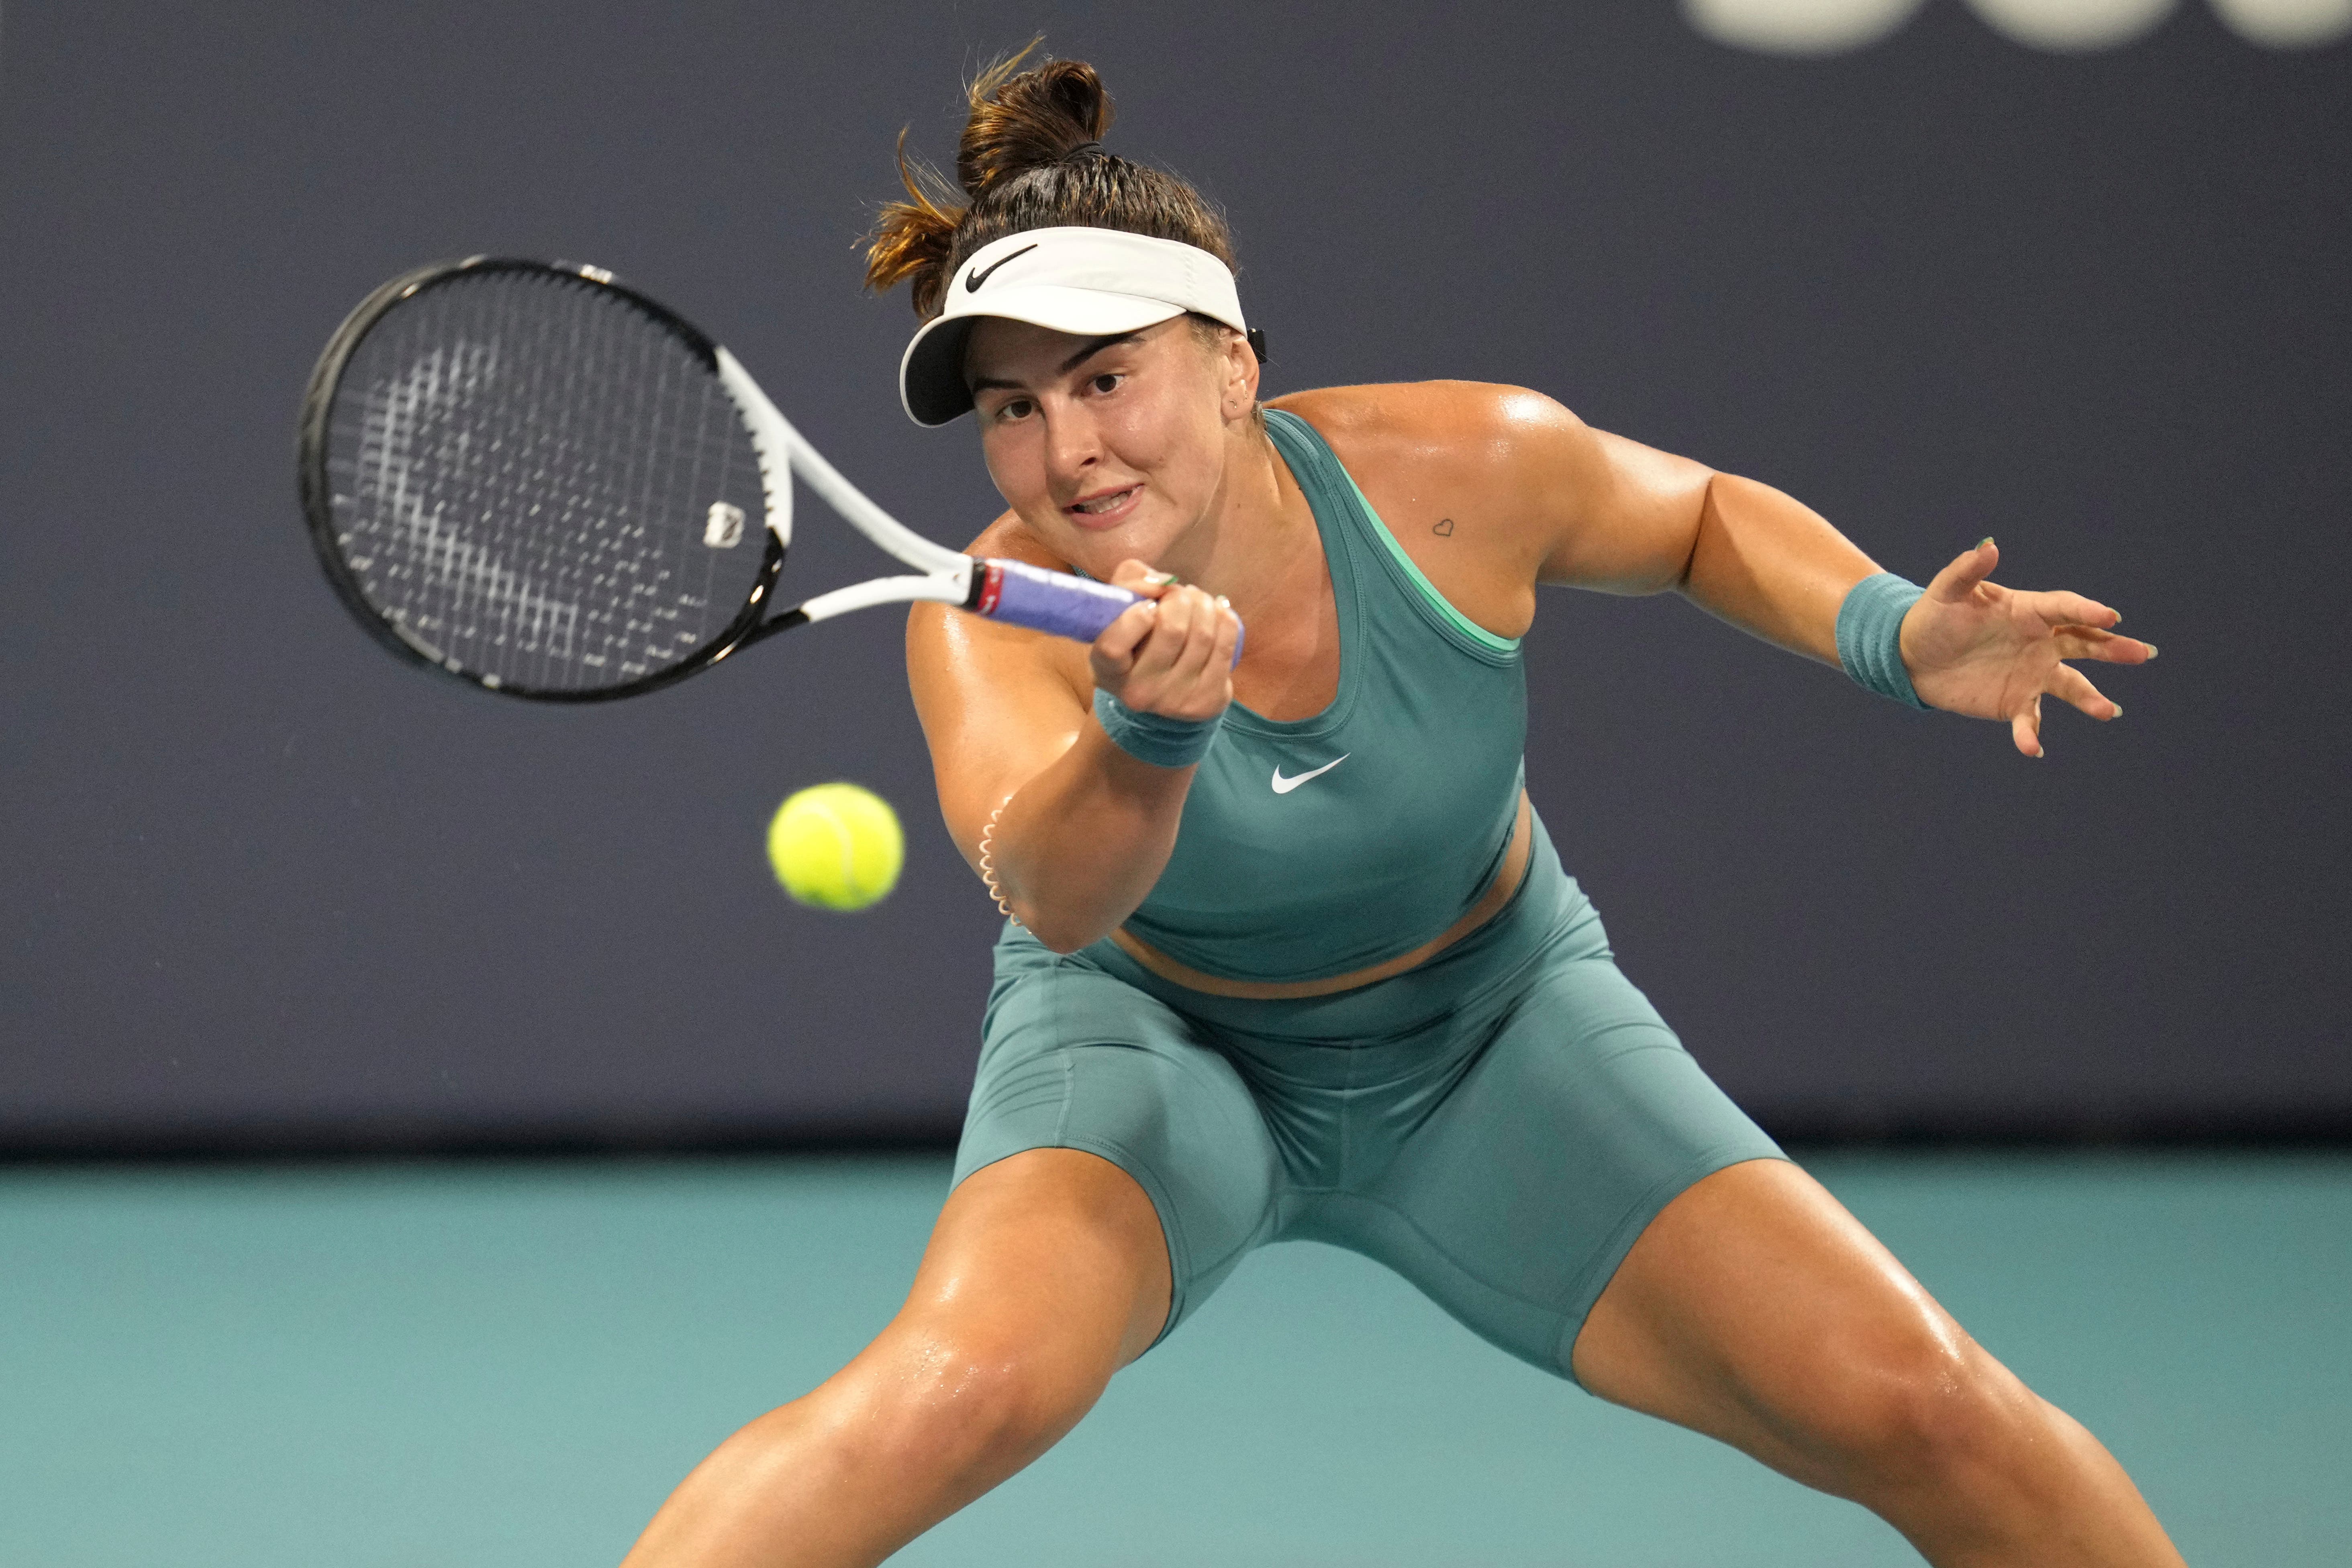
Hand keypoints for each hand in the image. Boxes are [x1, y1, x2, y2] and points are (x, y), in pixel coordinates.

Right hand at [1089, 560, 1241, 721]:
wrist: (1161, 681)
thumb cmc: (1135, 633)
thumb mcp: (1119, 604)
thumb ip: (1132, 580)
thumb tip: (1167, 582)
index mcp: (1106, 671)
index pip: (1114, 647)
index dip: (1134, 618)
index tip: (1147, 605)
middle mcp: (1138, 693)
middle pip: (1172, 630)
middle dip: (1179, 598)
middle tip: (1177, 594)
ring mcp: (1175, 701)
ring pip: (1203, 635)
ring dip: (1204, 604)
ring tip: (1196, 600)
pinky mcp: (1207, 701)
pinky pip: (1226, 646)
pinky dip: (1225, 618)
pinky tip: (1217, 611)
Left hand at [1899, 539, 2157, 757]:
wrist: (1913, 657)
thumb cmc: (1934, 617)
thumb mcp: (1947, 591)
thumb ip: (1967, 570)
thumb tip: (1988, 545)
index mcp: (2029, 611)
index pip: (2066, 608)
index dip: (2087, 612)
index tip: (2110, 617)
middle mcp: (2040, 643)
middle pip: (2085, 644)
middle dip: (2114, 648)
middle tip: (2143, 653)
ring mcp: (2032, 674)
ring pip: (2070, 685)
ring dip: (2089, 698)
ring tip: (2108, 712)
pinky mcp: (2015, 703)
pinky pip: (2030, 720)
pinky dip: (2030, 734)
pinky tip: (2032, 748)